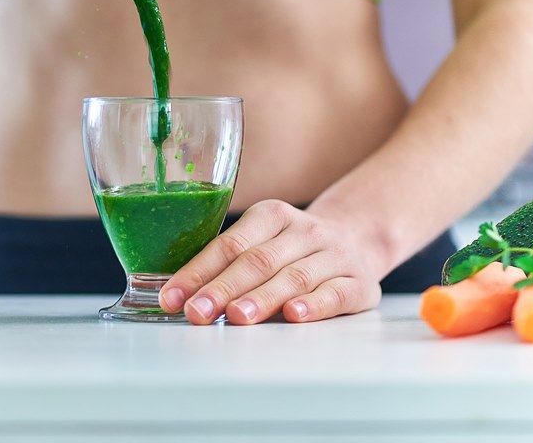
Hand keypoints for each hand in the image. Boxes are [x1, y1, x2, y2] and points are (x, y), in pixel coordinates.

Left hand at [159, 200, 384, 324]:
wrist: (359, 240)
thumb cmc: (294, 249)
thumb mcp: (263, 240)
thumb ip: (229, 263)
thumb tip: (180, 297)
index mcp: (271, 215)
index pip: (230, 244)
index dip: (198, 272)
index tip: (173, 298)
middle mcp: (304, 231)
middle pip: (258, 261)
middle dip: (222, 289)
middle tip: (197, 312)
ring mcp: (333, 255)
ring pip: (294, 276)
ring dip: (262, 298)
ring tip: (236, 316)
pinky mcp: (359, 282)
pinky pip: (335, 293)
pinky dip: (313, 305)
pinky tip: (293, 315)